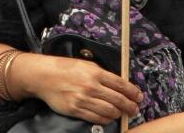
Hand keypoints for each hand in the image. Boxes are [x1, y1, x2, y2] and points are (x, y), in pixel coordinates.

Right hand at [16, 54, 141, 124]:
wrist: (44, 76)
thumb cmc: (65, 68)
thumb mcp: (86, 64)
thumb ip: (102, 74)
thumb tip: (119, 84)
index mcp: (95, 72)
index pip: (121, 84)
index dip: (133, 92)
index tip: (139, 97)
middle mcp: (91, 86)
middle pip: (118, 100)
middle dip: (130, 106)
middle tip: (134, 109)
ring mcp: (83, 99)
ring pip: (109, 112)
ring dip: (119, 114)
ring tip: (121, 113)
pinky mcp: (76, 110)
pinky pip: (97, 119)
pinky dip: (106, 120)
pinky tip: (108, 117)